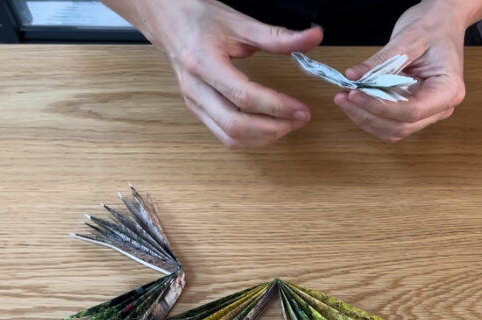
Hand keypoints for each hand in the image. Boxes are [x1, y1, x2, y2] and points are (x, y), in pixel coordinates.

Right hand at [104, 0, 322, 148]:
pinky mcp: (197, 111)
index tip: (302, 108)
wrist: (167, 20)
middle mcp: (195, 89)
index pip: (243, 97)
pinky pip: (224, 136)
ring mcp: (194, 103)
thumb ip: (278, 36)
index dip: (277, 106)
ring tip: (289, 124)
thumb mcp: (240, 23)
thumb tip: (314, 37)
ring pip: (230, 137)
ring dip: (264, 138)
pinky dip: (251, 139)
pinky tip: (269, 127)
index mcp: (203, 63)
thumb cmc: (200, 19)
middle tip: (300, 118)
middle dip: (274, 128)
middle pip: (235, 125)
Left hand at [334, 0, 468, 142]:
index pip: (412, 111)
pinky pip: (392, 123)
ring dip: (367, 119)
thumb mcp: (408, 39)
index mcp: (448, 90)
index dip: (380, 107)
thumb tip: (353, 77)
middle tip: (343, 97)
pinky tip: (357, 101)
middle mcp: (441, 107)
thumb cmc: (434, 26)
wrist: (444, 21)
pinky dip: (372, 115)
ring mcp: (429, 112)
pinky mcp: (415, 109)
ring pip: (394, 130)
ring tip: (345, 98)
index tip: (354, 94)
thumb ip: (381, 62)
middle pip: (401, 126)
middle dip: (368, 115)